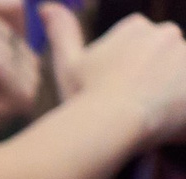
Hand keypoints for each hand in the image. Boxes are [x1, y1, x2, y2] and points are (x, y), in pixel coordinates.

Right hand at [46, 4, 185, 145]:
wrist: (108, 126)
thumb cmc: (84, 96)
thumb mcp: (68, 64)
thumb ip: (62, 32)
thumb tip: (46, 7)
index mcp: (136, 27)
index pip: (139, 45)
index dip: (127, 71)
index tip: (114, 90)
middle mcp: (166, 33)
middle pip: (164, 58)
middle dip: (153, 79)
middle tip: (132, 107)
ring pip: (178, 77)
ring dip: (169, 93)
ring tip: (147, 119)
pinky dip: (179, 110)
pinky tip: (163, 123)